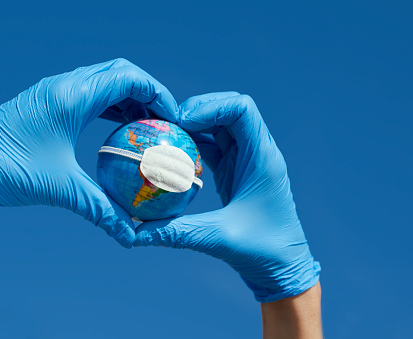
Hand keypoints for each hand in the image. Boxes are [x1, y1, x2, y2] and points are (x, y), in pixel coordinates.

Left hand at [0, 58, 177, 247]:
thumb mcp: (62, 188)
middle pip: (120, 72)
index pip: (129, 78)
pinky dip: (107, 104)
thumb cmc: (8, 170)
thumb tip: (131, 234)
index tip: (173, 117)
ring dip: (127, 96)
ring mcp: (53, 91)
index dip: (158, 93)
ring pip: (103, 80)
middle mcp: (64, 86)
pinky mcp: (46, 101)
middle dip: (147, 92)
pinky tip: (114, 127)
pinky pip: (87, 93)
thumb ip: (102, 210)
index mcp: (72, 96)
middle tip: (163, 119)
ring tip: (144, 124)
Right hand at [134, 92, 319, 301]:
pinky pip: (214, 145)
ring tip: (165, 133)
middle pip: (228, 109)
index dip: (210, 106)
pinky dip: (194, 143)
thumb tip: (135, 234)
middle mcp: (256, 152)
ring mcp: (246, 160)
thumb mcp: (218, 238)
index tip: (182, 122)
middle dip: (197, 109)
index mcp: (262, 158)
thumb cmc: (263, 251)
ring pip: (220, 125)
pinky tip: (172, 153)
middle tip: (168, 124)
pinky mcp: (236, 170)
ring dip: (194, 125)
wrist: (283, 267)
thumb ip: (176, 232)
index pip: (241, 109)